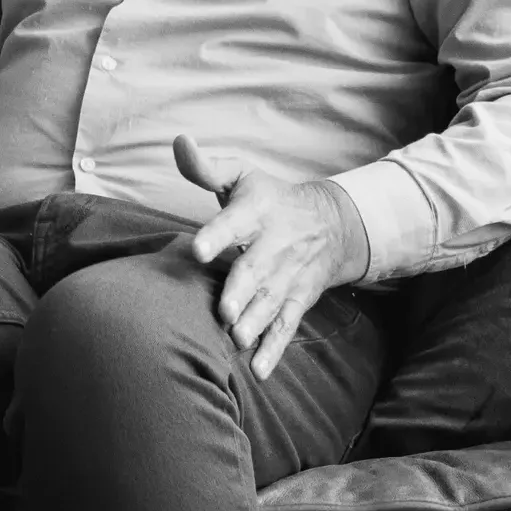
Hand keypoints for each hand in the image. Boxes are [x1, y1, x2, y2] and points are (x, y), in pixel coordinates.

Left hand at [176, 134, 370, 379]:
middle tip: (224, 310)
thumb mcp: (241, 175)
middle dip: (241, 291)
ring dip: (255, 323)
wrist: (333, 224)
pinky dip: (274, 349)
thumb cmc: (268, 198)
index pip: (234, 222)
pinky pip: (287, 326)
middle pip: (256, 270)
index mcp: (257, 212)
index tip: (197, 248)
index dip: (217, 234)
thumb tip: (178, 141)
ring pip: (272, 302)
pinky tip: (258, 369)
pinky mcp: (298, 300)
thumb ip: (205, 167)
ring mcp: (289, 276)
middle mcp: (275, 246)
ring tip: (235, 340)